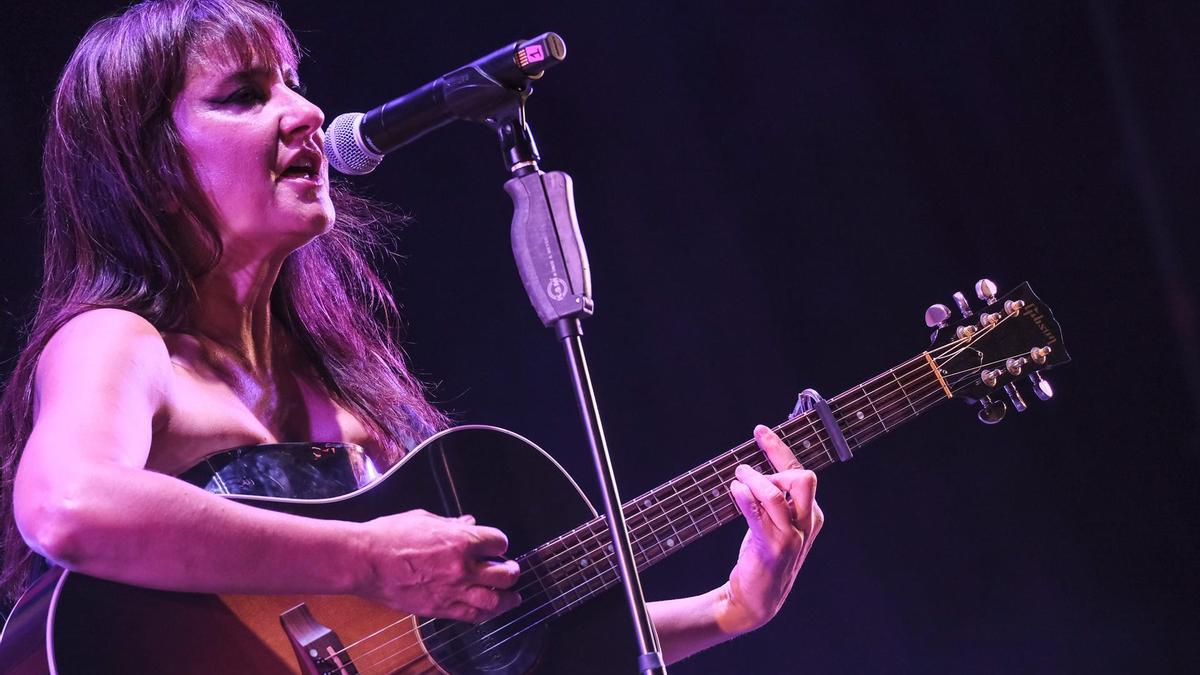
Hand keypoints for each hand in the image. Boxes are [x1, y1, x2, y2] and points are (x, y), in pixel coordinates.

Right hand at [358, 509, 520, 621]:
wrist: (365, 561)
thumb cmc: (388, 537)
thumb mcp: (424, 520)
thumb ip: (451, 525)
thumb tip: (469, 523)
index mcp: (460, 540)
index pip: (498, 542)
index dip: (500, 543)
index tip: (497, 546)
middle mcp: (462, 567)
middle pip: (504, 574)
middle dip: (511, 572)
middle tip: (511, 571)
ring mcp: (452, 590)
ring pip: (494, 600)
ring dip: (507, 599)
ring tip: (512, 597)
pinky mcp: (439, 609)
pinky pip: (472, 616)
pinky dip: (485, 614)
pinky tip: (490, 611)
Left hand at [721, 424, 823, 632]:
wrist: (756, 600)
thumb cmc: (763, 555)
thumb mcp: (774, 524)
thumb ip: (772, 498)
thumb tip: (752, 467)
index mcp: (811, 516)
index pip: (800, 474)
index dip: (779, 449)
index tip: (760, 431)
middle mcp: (806, 524)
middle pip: (802, 479)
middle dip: (775, 467)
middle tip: (748, 472)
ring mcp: (791, 537)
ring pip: (777, 495)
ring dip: (753, 481)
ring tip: (737, 479)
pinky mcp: (773, 548)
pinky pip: (759, 515)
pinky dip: (746, 498)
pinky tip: (735, 491)